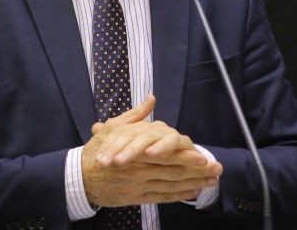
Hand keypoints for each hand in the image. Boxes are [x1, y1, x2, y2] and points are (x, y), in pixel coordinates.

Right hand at [82, 96, 222, 206]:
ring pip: (170, 184)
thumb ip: (136, 115)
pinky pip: (161, 196)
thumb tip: (152, 99)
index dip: (186, 156)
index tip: (204, 156)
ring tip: (211, 181)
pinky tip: (192, 192)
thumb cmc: (96, 150)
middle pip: (173, 170)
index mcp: (135, 149)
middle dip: (196, 171)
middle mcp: (139, 168)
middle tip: (216, 170)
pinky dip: (177, 195)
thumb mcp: (113, 127)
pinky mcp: (136, 197)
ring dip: (192, 183)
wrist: (79, 176)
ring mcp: (138, 184)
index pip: (165, 153)